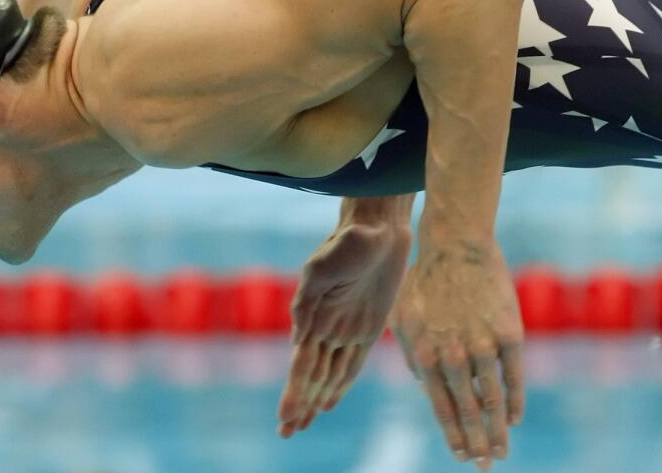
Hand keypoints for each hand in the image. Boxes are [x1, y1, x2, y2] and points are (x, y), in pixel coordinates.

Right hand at [277, 220, 410, 436]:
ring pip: (329, 375)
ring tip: (302, 426)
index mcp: (313, 316)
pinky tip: (329, 402)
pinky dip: (340, 385)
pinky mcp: (370, 327)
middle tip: (287, 433)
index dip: (294, 392)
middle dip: (300, 404)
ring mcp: (347, 329)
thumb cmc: (348, 240)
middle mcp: (327, 327)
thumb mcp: (322, 265)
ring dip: (316, 400)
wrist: (376, 227)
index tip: (285, 418)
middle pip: (312, 376)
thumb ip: (307, 300)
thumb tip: (297, 335)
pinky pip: (353, 364)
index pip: (301, 364)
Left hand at [392, 239, 523, 470]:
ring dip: (498, 431)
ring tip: (502, 450)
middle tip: (485, 466)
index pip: (441, 407)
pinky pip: (514, 377)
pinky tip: (515, 418)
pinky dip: (515, 400)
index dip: (453, 434)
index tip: (462, 455)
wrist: (456, 244)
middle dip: (477, 443)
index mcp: (426, 355)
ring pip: (493, 401)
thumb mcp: (404, 317)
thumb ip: (412, 354)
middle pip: (469, 412)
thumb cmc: (426, 279)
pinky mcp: (509, 333)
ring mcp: (483, 346)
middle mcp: (454, 356)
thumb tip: (422, 385)